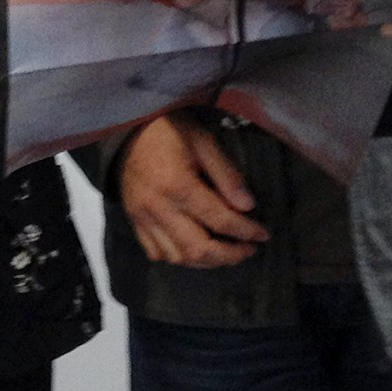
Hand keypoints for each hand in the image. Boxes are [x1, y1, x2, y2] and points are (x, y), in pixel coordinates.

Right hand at [118, 112, 268, 266]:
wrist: (128, 129)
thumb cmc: (169, 130)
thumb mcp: (203, 141)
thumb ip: (226, 174)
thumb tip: (248, 207)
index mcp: (177, 184)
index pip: (219, 220)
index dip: (246, 231)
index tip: (263, 234)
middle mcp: (158, 207)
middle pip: (199, 249)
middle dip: (229, 255)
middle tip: (248, 249)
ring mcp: (143, 217)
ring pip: (178, 257)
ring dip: (207, 261)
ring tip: (226, 252)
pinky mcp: (134, 221)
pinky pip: (157, 253)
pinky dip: (179, 257)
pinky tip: (194, 248)